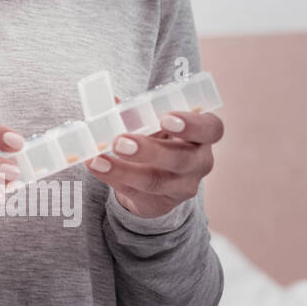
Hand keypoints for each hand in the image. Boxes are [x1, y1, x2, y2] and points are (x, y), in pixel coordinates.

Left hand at [86, 96, 223, 218]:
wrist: (153, 176)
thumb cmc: (156, 137)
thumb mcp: (150, 121)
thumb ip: (134, 111)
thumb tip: (109, 101)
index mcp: (202, 134)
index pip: (211, 129)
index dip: (192, 125)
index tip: (165, 118)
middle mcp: (199, 162)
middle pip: (182, 159)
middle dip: (150, 150)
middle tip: (120, 142)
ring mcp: (182, 187)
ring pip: (156, 182)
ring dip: (123, 170)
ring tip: (97, 159)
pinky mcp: (160, 204)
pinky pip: (137, 194)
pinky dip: (113, 178)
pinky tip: (96, 167)